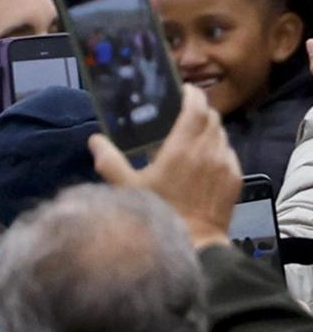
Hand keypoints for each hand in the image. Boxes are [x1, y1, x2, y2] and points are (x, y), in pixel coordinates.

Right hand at [88, 85, 240, 246]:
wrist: (195, 243)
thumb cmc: (158, 211)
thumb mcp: (126, 187)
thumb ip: (109, 160)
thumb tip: (95, 140)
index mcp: (183, 148)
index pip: (196, 108)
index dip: (192, 94)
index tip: (182, 89)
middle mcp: (209, 150)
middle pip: (212, 117)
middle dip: (199, 110)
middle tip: (182, 114)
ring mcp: (226, 164)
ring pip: (222, 134)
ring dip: (208, 130)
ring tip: (191, 138)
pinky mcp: (235, 178)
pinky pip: (229, 153)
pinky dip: (218, 149)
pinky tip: (204, 161)